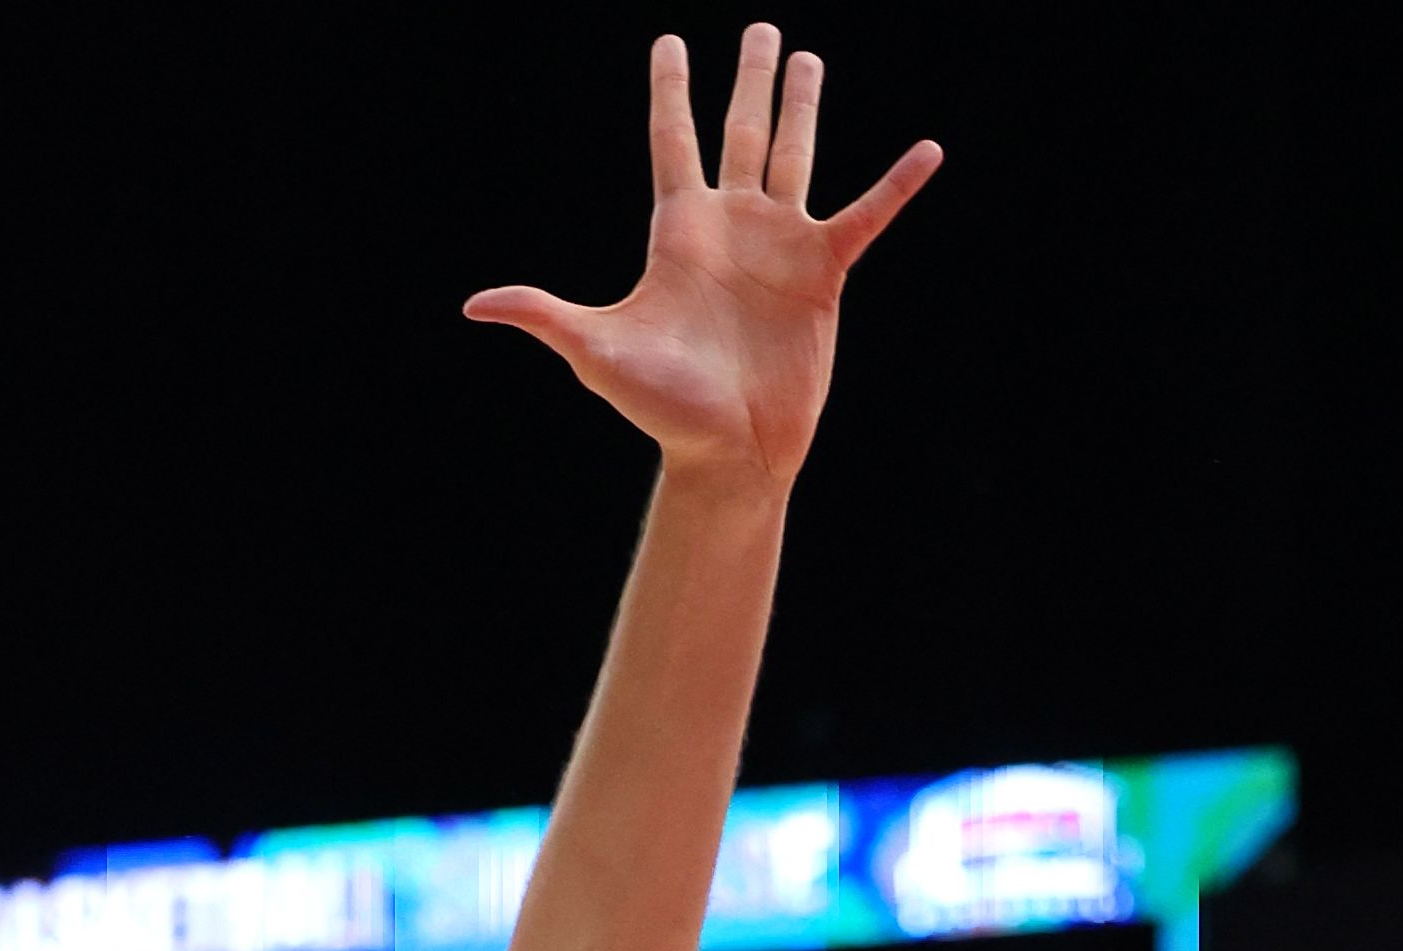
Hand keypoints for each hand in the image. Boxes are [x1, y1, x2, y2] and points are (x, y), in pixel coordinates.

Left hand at [466, 31, 939, 489]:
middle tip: (759, 30)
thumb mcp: (596, 351)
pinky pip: (866, 216)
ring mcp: (779, 246)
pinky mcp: (822, 275)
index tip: (668, 43)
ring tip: (806, 58)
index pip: (672, 141)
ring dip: (802, 107)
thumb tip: (475, 305)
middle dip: (747, 80)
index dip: (670, 91)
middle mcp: (731, 227)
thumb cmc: (661, 408)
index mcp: (679, 231)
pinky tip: (927, 151)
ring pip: (793, 156)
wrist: (727, 455)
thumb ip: (544, 314)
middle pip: (739, 132)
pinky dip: (896, 186)